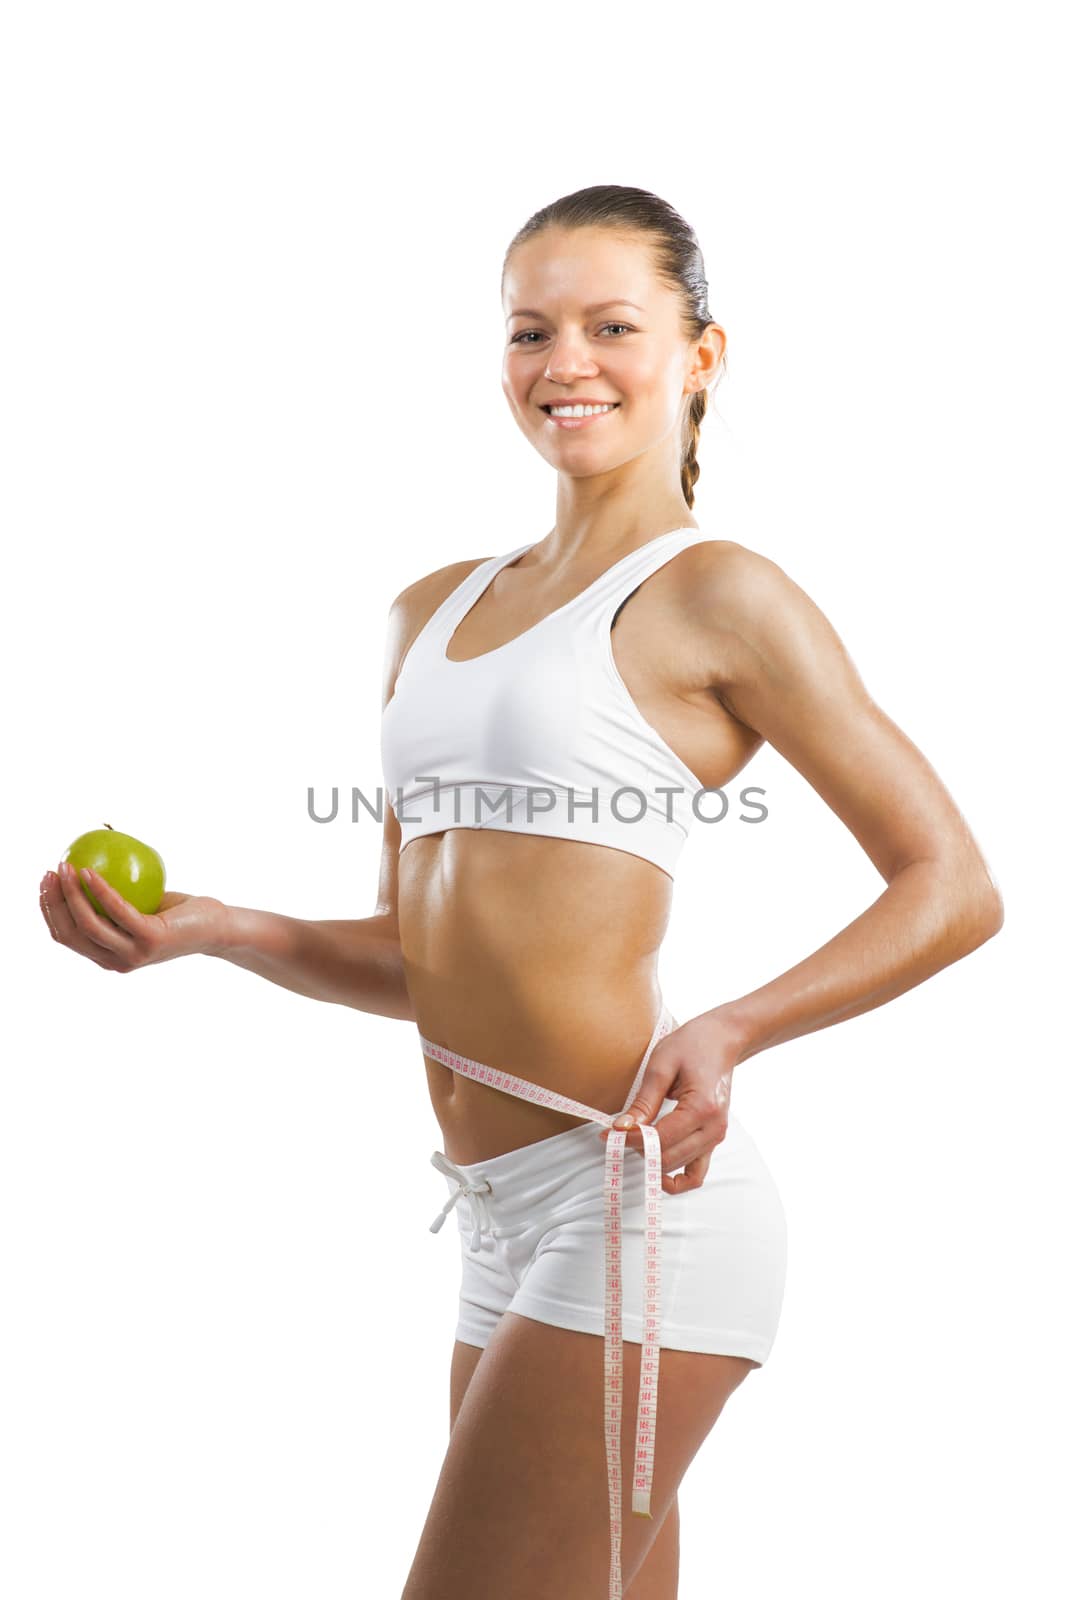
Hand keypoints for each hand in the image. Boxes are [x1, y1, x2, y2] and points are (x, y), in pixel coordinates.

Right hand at [39, 860, 228, 971]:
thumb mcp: (139, 906)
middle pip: (71, 933)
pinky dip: (100, 889)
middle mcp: (116, 961)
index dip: (48, 911)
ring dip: (71, 892)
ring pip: (89, 923)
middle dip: (52, 902)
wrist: (215, 927)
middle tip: (50, 872)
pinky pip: (117, 910)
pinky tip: (90, 871)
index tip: (44, 883)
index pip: (67, 937)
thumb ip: (112, 898)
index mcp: (108, 956)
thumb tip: (82, 864)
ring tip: (66, 866)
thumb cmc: (177, 914)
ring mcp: (133, 953)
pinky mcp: (150, 939)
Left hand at [598, 1012, 739, 1193]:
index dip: (630, 1140)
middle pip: (668, 1158)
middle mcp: (713, 1128)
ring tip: (634, 1142)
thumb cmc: (692, 1045)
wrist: (722, 1039)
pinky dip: (677, 1179)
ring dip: (653, 1162)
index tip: (607, 1134)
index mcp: (702, 1108)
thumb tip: (621, 1128)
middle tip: (616, 1136)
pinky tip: (657, 1170)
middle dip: (638, 1150)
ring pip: (679, 1169)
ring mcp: (716, 1137)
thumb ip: (643, 1102)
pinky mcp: (713, 1140)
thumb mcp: (661, 1065)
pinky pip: (696, 1174)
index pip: (659, 1139)